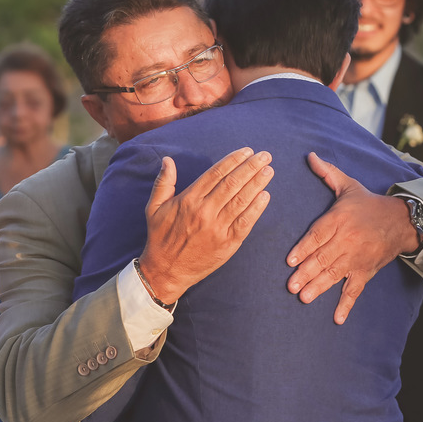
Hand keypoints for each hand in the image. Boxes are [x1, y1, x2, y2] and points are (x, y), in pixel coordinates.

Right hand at [137, 148, 272, 303]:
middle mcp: (204, 211)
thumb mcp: (154, 207)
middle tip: (265, 155)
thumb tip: (167, 160)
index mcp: (188, 200)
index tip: (246, 151)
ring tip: (268, 170)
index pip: (216, 174)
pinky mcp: (227, 244)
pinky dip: (257, 208)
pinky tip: (265, 195)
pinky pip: (245, 222)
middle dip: (251, 167)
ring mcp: (217, 228)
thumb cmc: (160, 237)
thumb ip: (163, 182)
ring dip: (257, 183)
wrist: (166, 271)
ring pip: (242, 200)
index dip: (233, 160)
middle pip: (232, 183)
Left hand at [286, 152, 417, 323]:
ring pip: (336, 274)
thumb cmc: (368, 204)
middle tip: (291, 286)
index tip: (290, 260)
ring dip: (320, 287)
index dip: (304, 248)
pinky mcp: (366, 272)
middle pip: (324, 258)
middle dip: (307, 272)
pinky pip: (355, 290)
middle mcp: (347, 240)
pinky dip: (346, 305)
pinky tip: (337, 319)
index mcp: (339, 220)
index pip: (318, 235)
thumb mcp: (348, 186)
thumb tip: (310, 155)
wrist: (402, 221)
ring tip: (304, 298)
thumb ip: (327, 173)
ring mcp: (357, 258)